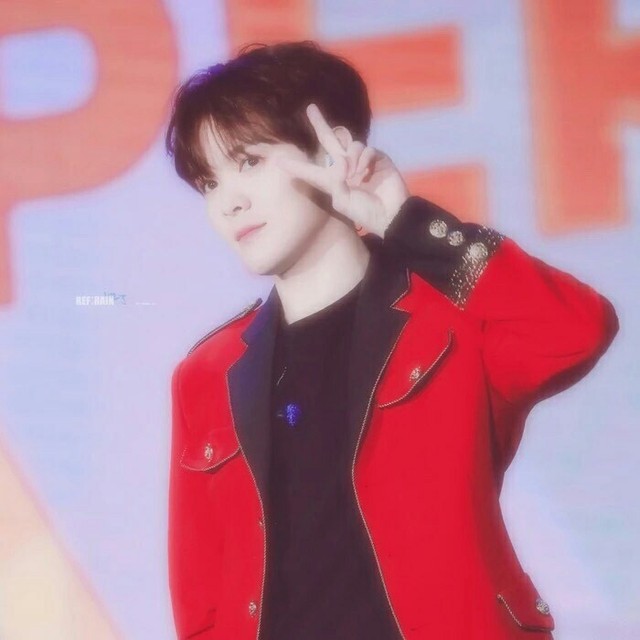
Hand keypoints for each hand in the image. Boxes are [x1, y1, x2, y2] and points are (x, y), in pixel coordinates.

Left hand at [274, 103, 409, 237]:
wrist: (389, 214)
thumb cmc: (364, 212)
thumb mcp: (342, 202)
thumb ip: (335, 183)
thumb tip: (341, 164)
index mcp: (332, 180)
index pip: (311, 170)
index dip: (296, 166)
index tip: (278, 162)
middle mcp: (344, 167)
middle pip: (329, 140)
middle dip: (320, 124)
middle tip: (310, 108)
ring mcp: (361, 161)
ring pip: (350, 144)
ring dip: (350, 157)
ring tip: (354, 174)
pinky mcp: (377, 158)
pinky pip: (366, 149)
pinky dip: (363, 158)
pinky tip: (365, 171)